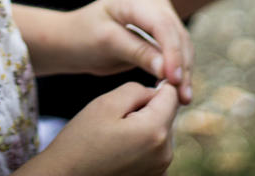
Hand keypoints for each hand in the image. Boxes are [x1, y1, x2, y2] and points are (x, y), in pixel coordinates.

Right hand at [42, 82, 178, 175]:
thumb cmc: (82, 141)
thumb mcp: (106, 103)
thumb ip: (137, 90)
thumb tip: (155, 91)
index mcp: (155, 131)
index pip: (172, 94)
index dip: (154, 86)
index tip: (133, 96)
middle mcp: (165, 154)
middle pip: (166, 114)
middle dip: (146, 109)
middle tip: (117, 118)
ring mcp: (160, 170)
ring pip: (160, 131)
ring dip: (143, 126)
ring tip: (115, 136)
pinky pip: (154, 149)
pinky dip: (141, 144)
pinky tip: (118, 151)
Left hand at [63, 0, 192, 103]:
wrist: (74, 38)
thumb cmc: (84, 37)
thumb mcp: (107, 44)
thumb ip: (138, 53)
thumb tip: (167, 70)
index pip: (162, 24)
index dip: (172, 53)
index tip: (174, 80)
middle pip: (175, 31)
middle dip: (181, 65)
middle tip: (183, 98)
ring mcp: (157, 6)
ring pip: (180, 39)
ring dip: (184, 68)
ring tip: (183, 98)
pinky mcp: (160, 21)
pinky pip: (176, 43)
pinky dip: (179, 65)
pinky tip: (179, 88)